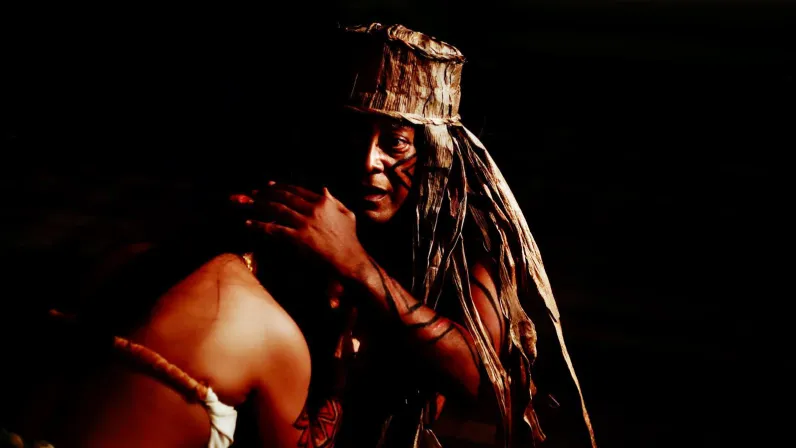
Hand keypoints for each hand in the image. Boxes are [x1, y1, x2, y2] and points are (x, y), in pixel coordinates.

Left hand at [238, 182, 368, 280]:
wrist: (349, 260)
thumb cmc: (350, 239)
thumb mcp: (347, 214)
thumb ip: (335, 201)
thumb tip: (324, 188)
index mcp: (324, 202)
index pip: (298, 190)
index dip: (281, 187)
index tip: (269, 185)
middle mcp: (313, 209)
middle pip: (284, 197)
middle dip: (266, 193)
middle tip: (254, 192)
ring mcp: (305, 223)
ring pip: (277, 209)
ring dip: (260, 205)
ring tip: (248, 203)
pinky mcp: (298, 238)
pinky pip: (274, 229)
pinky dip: (259, 225)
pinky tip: (249, 223)